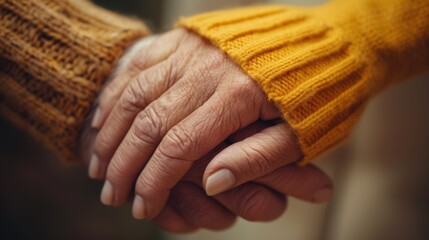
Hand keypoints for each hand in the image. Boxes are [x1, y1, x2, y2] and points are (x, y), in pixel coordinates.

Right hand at [90, 29, 330, 219]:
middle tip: (111, 194)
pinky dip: (116, 95)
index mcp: (237, 96)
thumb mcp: (299, 132)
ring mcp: (192, 50)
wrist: (324, 39)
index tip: (141, 207)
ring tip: (99, 166)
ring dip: (112, 133)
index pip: (180, 146)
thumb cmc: (315, 92)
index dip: (155, 181)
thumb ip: (256, 160)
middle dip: (124, 164)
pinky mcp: (183, 39)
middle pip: (149, 122)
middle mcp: (207, 69)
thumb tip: (213, 184)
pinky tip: (102, 120)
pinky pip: (139, 65)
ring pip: (136, 93)